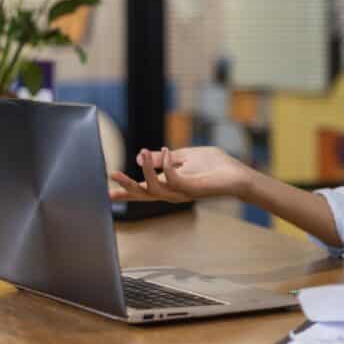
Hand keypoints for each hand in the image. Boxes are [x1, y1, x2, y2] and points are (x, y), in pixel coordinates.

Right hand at [109, 146, 255, 203]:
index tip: (107, 192)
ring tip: (142, 153)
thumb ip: (164, 158)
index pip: (144, 189)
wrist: (236, 174)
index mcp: (170, 185)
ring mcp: (182, 192)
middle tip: (112, 174)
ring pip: (154, 188)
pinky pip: (172, 177)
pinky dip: (165, 163)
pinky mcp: (192, 188)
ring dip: (146, 169)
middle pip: (144, 194)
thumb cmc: (214, 165)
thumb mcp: (184, 156)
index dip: (126, 191)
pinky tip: (166, 149)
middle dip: (127, 185)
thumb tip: (142, 155)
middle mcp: (173, 192)